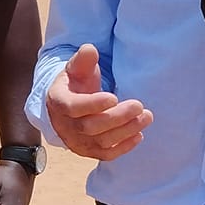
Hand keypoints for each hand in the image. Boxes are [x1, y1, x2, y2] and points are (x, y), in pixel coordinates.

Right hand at [44, 44, 151, 159]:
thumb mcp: (77, 68)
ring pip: (101, 142)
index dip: (93, 104)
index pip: (73, 108)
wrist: (69, 105)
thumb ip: (83, 59)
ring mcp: (76, 142)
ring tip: (146, 117)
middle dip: (117, 118)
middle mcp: (64, 126)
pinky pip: (106, 155)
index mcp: (58, 102)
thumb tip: (90, 50)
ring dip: (125, 131)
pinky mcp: (88, 151)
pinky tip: (139, 134)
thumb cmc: (76, 83)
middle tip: (138, 105)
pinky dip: (124, 147)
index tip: (114, 97)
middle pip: (90, 127)